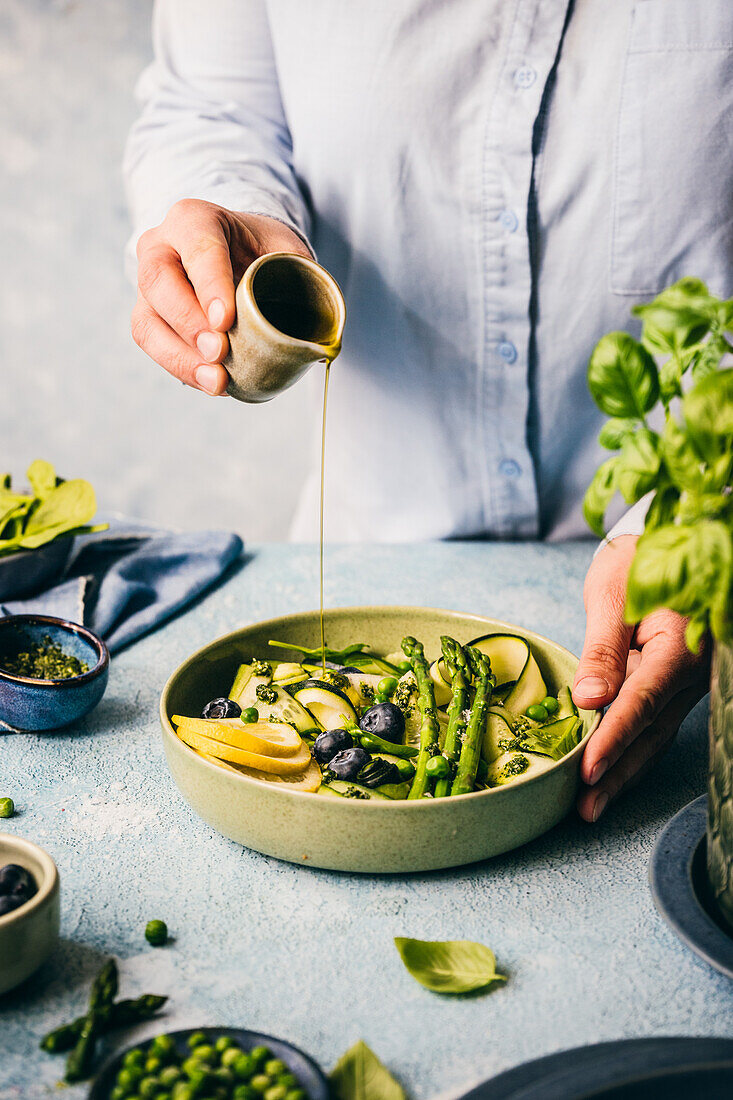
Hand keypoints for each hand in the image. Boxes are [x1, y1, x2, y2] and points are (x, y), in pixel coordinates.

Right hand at [132, 201, 310, 394]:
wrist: (240, 258)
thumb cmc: (262, 253)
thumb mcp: (286, 251)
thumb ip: (301, 279)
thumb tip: (322, 336)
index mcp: (195, 219)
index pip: (197, 246)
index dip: (210, 284)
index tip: (225, 320)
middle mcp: (160, 246)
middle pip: (158, 281)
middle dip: (188, 321)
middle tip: (219, 352)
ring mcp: (149, 285)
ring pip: (147, 320)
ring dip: (180, 356)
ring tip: (217, 381)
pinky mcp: (149, 317)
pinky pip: (153, 345)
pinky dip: (181, 368)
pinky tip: (212, 383)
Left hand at [572, 535, 708, 822]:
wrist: (674, 538)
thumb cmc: (640, 559)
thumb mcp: (613, 593)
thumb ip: (603, 650)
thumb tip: (588, 701)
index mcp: (679, 648)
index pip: (640, 704)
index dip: (612, 740)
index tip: (586, 771)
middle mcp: (691, 674)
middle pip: (650, 733)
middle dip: (616, 774)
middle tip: (583, 811)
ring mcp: (688, 683)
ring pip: (654, 736)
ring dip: (623, 772)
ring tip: (590, 807)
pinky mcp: (676, 685)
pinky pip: (655, 724)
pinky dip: (631, 752)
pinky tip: (609, 774)